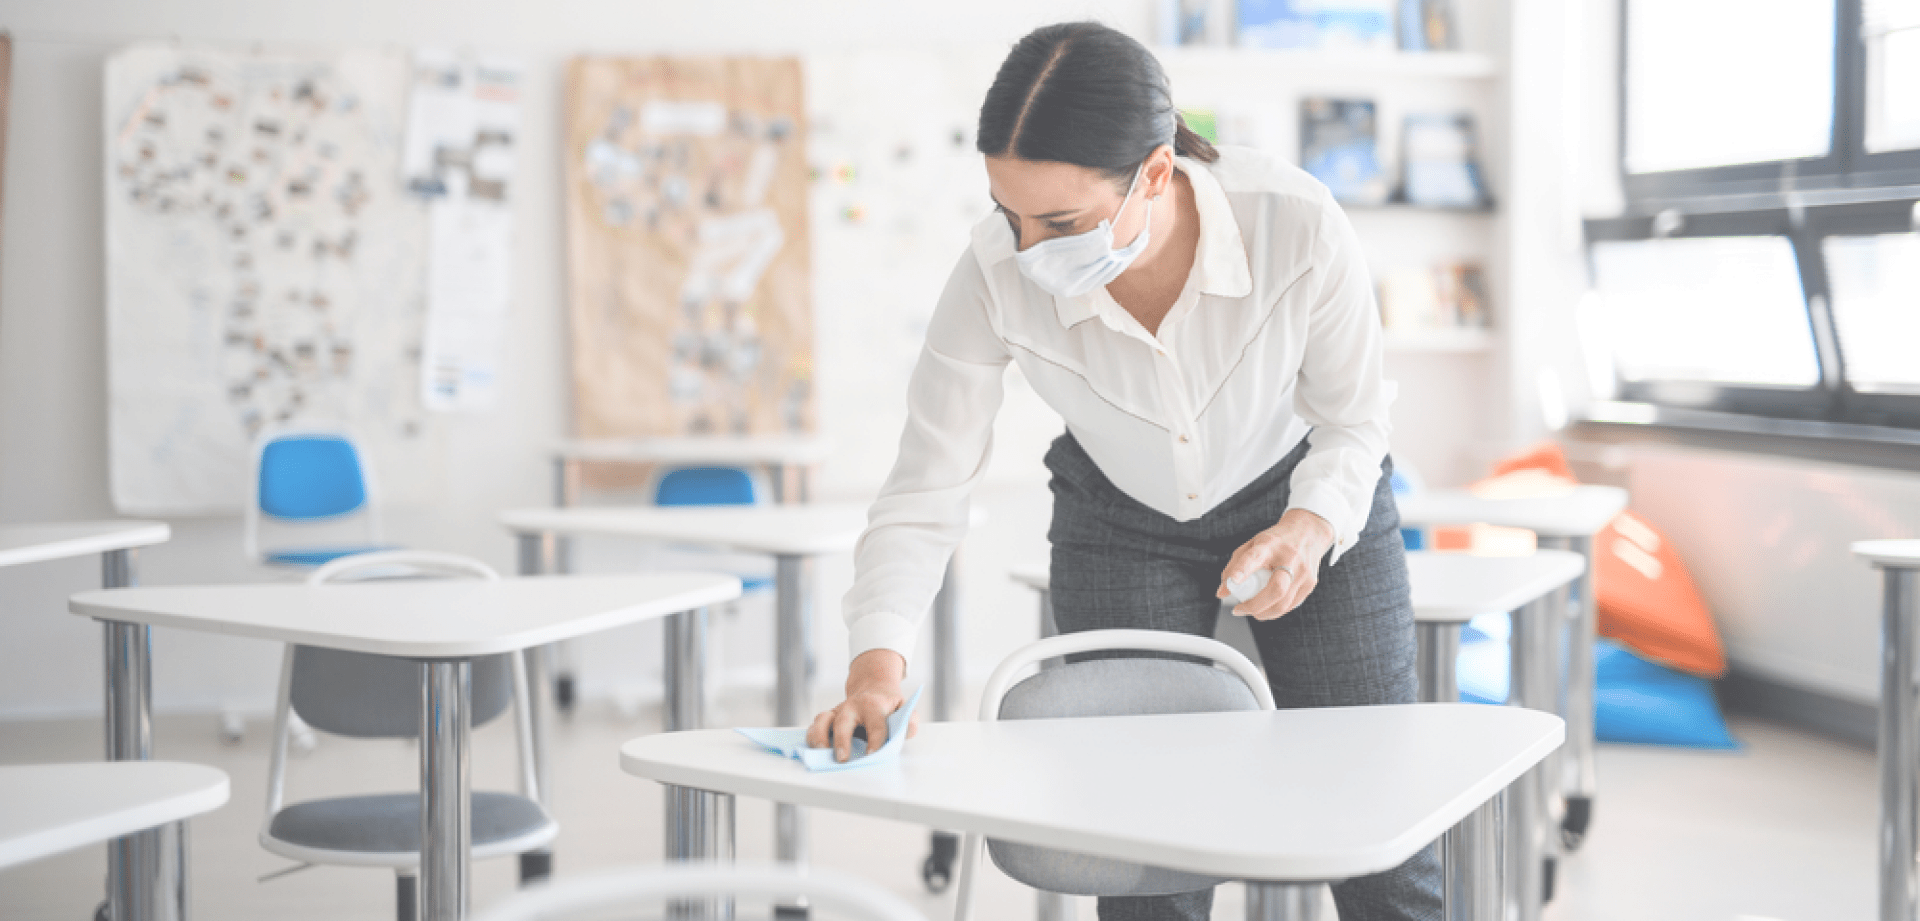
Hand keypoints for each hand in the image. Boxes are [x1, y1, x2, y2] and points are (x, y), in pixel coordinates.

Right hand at [805, 649, 919, 761]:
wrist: (873, 687)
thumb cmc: (888, 705)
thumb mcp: (904, 707)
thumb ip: (910, 720)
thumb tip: (907, 731)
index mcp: (873, 705)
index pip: (876, 724)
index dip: (875, 739)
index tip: (872, 754)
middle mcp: (852, 706)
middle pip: (843, 721)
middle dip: (842, 740)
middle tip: (842, 758)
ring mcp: (837, 711)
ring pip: (822, 720)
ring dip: (819, 737)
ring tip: (821, 752)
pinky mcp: (828, 718)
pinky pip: (815, 726)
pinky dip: (811, 737)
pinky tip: (813, 751)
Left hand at [1215, 509, 1334, 620]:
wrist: (1308, 532)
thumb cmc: (1274, 541)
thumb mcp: (1252, 544)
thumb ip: (1234, 566)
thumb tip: (1222, 593)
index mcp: (1270, 544)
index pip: (1255, 557)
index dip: (1242, 570)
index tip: (1233, 582)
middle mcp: (1289, 557)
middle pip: (1276, 589)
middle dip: (1255, 606)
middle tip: (1239, 610)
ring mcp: (1303, 572)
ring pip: (1284, 603)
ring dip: (1263, 613)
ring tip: (1251, 611)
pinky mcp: (1311, 583)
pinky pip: (1291, 605)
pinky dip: (1275, 611)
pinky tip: (1266, 608)